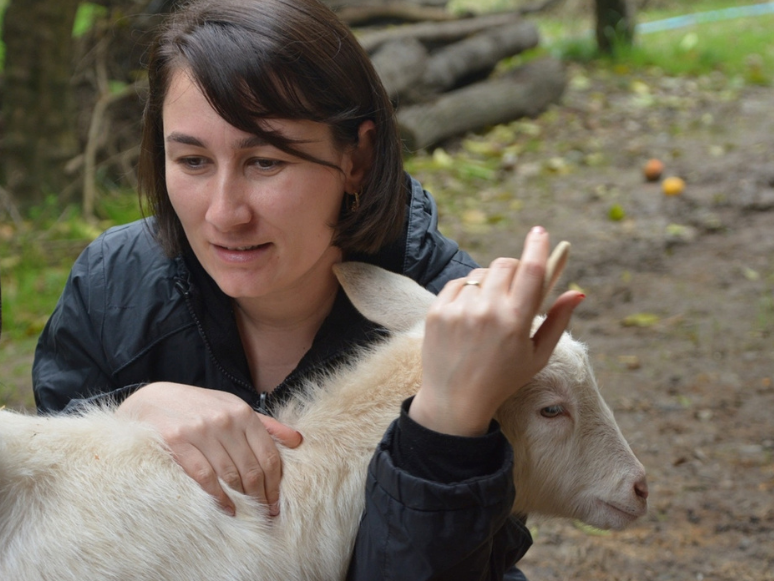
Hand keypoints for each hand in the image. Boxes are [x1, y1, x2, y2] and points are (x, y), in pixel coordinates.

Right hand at [116, 382, 302, 515]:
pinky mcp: (179, 442)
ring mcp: (201, 431)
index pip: (269, 455)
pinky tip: (225, 507)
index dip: (275, 484)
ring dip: (242, 499)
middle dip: (261, 496)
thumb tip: (298, 440)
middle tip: (264, 513)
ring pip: (230, 475)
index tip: (276, 502)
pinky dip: (218, 497)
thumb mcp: (235, 408)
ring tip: (247, 513)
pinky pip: (204, 477)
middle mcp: (225, 421)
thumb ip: (267, 425)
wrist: (156, 400)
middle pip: (252, 469)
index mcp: (243, 413)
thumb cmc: (202, 407)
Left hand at [410, 226, 584, 435]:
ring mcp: (459, 310)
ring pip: (480, 274)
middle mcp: (487, 311)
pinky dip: (467, 292)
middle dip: (514, 269)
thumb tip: (577, 292)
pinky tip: (470, 315)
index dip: (537, 246)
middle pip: (505, 264)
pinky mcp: (437, 311)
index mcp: (516, 321)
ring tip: (489, 312)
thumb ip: (558, 321)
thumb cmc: (502, 379)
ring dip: (489, 284)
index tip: (539, 232)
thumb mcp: (537, 356)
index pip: (532, 270)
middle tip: (515, 287)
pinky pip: (458, 283)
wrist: (454, 401)